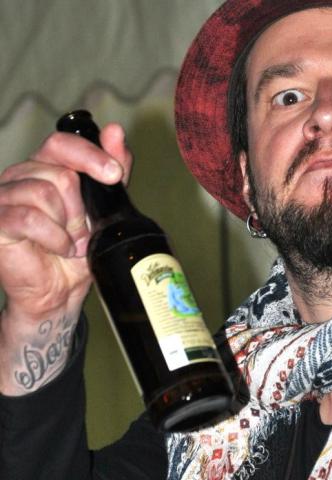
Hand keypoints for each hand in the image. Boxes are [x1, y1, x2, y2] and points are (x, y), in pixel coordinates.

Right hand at [0, 123, 132, 393]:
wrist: (59, 291)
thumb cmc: (77, 251)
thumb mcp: (102, 210)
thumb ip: (110, 173)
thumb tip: (116, 131)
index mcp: (45, 168)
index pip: (63, 144)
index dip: (90, 155)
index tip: (114, 174)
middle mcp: (21, 176)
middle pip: (60, 173)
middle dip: (80, 209)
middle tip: (80, 232)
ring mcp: (4, 197)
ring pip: (45, 193)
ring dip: (66, 226)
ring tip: (66, 242)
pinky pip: (30, 217)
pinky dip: (53, 237)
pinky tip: (56, 248)